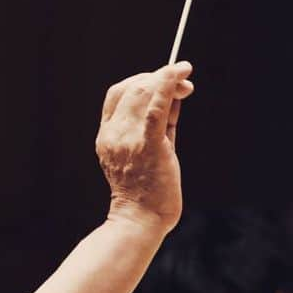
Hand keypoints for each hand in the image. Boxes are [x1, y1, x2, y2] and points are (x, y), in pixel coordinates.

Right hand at [95, 62, 193, 232]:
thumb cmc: (147, 190)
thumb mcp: (146, 151)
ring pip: (144, 93)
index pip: (118, 93)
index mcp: (107, 134)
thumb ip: (156, 125)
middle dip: (159, 77)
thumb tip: (173, 95)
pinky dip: (167, 85)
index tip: (163, 80)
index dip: (141, 80)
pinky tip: (179, 74)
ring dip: (167, 79)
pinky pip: (156, 107)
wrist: (141, 219)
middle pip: (133, 89)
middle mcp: (113, 133)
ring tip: (185, 79)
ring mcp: (128, 138)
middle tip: (183, 78)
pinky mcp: (148, 145)